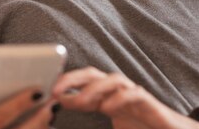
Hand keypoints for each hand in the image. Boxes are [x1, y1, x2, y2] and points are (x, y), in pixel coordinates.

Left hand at [53, 67, 198, 128]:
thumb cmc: (142, 125)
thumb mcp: (110, 117)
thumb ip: (88, 106)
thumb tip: (61, 100)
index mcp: (107, 93)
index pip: (84, 80)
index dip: (66, 81)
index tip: (48, 89)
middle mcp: (120, 89)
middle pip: (94, 74)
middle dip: (74, 78)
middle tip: (55, 90)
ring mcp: (135, 94)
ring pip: (114, 80)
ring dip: (95, 88)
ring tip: (80, 102)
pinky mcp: (150, 103)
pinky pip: (134, 94)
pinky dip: (120, 98)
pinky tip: (109, 107)